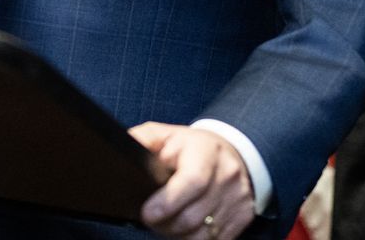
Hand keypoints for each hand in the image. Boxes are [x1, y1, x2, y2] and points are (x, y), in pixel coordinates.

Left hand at [132, 122, 254, 239]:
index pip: (192, 182)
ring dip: (178, 234)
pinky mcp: (243, 216)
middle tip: (152, 218)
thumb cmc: (192, 147)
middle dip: (164, 224)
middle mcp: (227, 174)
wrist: (233, 152)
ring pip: (201, 235)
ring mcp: (238, 198)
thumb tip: (120, 147)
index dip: (167, 203)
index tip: (147, 213)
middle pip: (192, 217)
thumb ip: (142, 139)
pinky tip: (186, 226)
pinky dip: (195, 238)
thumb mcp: (166, 135)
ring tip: (168, 222)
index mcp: (206, 151)